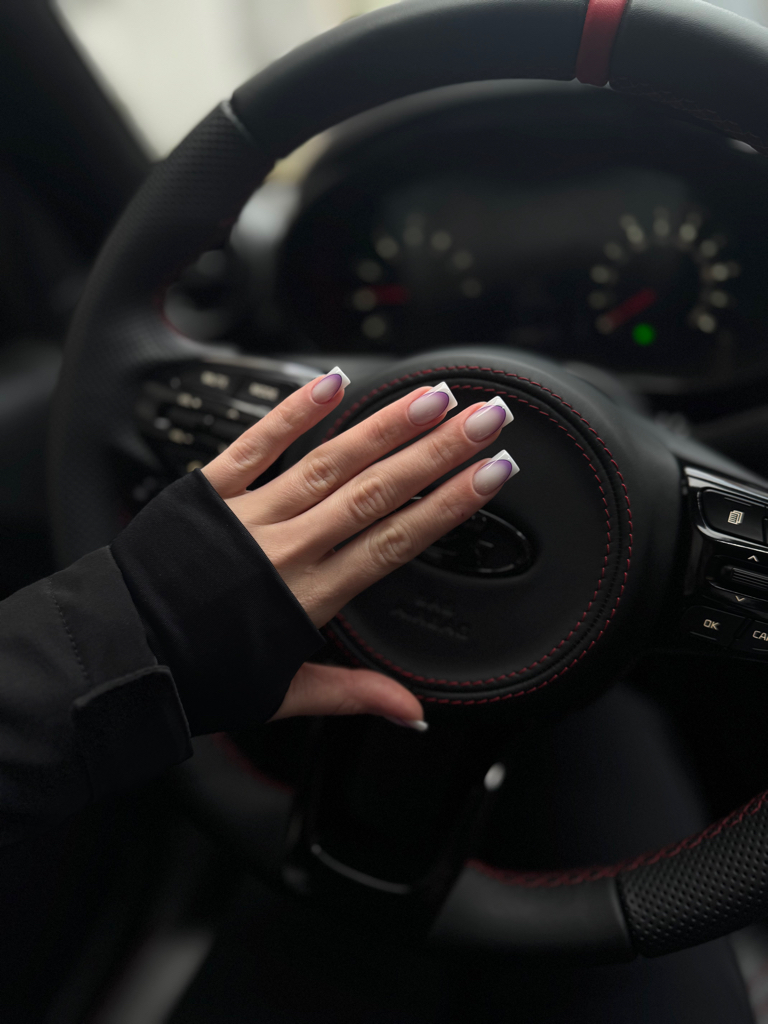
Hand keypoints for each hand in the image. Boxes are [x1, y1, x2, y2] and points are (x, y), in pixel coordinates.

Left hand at [203, 368, 518, 727]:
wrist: (120, 656)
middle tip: (485, 416)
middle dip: (437, 452)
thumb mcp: (283, 695)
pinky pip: (256, 444)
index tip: (493, 473)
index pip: (398, 540)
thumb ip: (354, 693)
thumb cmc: (198, 675)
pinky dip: (294, 411)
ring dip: (384, 427)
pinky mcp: (209, 493)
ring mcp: (249, 516)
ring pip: (329, 463)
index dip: (451, 505)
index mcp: (310, 597)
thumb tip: (412, 712)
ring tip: (432, 397)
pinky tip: (332, 382)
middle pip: (376, 491)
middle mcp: (288, 548)